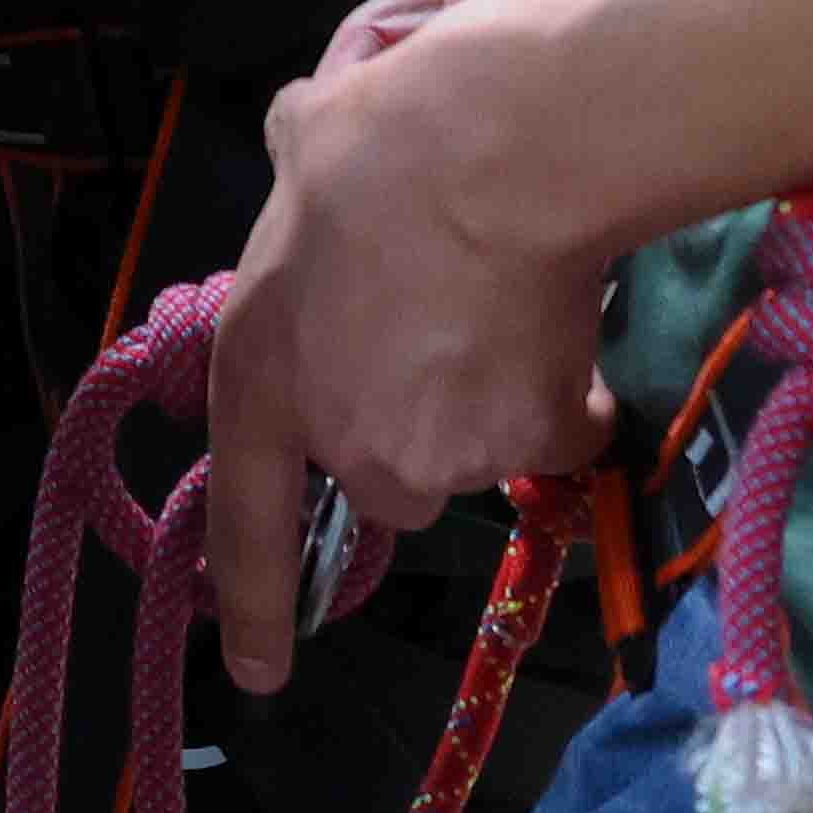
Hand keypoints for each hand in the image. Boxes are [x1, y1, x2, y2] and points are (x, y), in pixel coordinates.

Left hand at [201, 30, 622, 693]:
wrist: (492, 158)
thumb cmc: (375, 147)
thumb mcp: (296, 158)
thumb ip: (292, 183)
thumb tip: (307, 138)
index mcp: (263, 382)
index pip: (247, 521)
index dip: (254, 605)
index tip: (259, 675)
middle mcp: (350, 445)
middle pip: (390, 479)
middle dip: (415, 426)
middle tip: (435, 331)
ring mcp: (444, 459)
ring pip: (475, 454)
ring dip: (490, 401)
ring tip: (495, 300)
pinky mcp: (532, 448)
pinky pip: (558, 437)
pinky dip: (565, 397)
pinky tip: (558, 321)